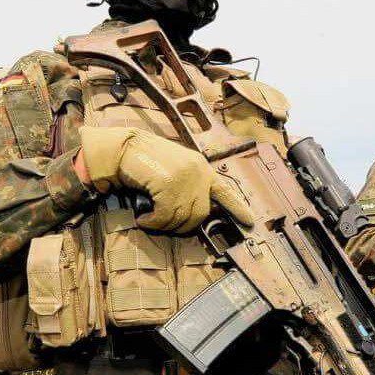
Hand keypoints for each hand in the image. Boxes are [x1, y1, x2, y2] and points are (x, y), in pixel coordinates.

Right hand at [79, 127, 252, 233]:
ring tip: (149, 220)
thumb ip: (188, 186)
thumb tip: (195, 214)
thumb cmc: (145, 161)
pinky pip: (165, 216)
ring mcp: (185, 177)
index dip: (238, 208)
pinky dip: (153, 223)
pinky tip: (143, 219)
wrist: (125, 148)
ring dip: (162, 225)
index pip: (225, 190)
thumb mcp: (175, 170)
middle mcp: (198, 172)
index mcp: (202, 168)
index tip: (249, 221)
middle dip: (181, 226)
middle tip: (163, 224)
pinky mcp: (170, 184)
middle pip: (200, 214)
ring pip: (182, 218)